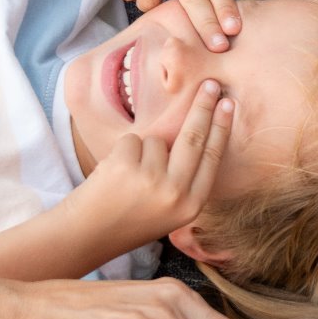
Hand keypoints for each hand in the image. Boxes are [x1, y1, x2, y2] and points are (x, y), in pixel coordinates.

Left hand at [68, 81, 233, 258]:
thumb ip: (183, 179)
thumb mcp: (170, 210)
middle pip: (194, 137)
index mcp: (192, 206)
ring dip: (141, 150)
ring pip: (156, 140)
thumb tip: (194, 131)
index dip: (221, 128)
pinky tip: (114, 174)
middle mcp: (176, 192)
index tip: (229, 105)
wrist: (88, 235)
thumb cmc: (129, 219)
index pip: (212, 158)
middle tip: (210, 84)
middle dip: (204, 107)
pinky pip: (132, 140)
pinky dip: (122, 152)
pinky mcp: (128, 166)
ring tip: (128, 177)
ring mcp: (152, 178)